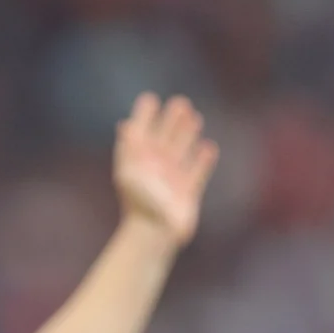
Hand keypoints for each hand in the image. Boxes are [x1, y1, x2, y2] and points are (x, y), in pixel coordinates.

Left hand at [113, 94, 219, 246]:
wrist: (154, 234)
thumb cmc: (139, 204)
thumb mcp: (130, 173)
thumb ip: (130, 149)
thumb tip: (125, 124)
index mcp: (138, 163)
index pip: (140, 133)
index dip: (144, 116)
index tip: (149, 99)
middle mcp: (154, 169)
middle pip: (164, 139)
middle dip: (171, 121)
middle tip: (180, 102)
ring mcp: (172, 180)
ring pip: (181, 151)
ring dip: (187, 134)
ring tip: (194, 117)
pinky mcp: (188, 192)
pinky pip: (197, 172)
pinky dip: (203, 160)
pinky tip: (208, 147)